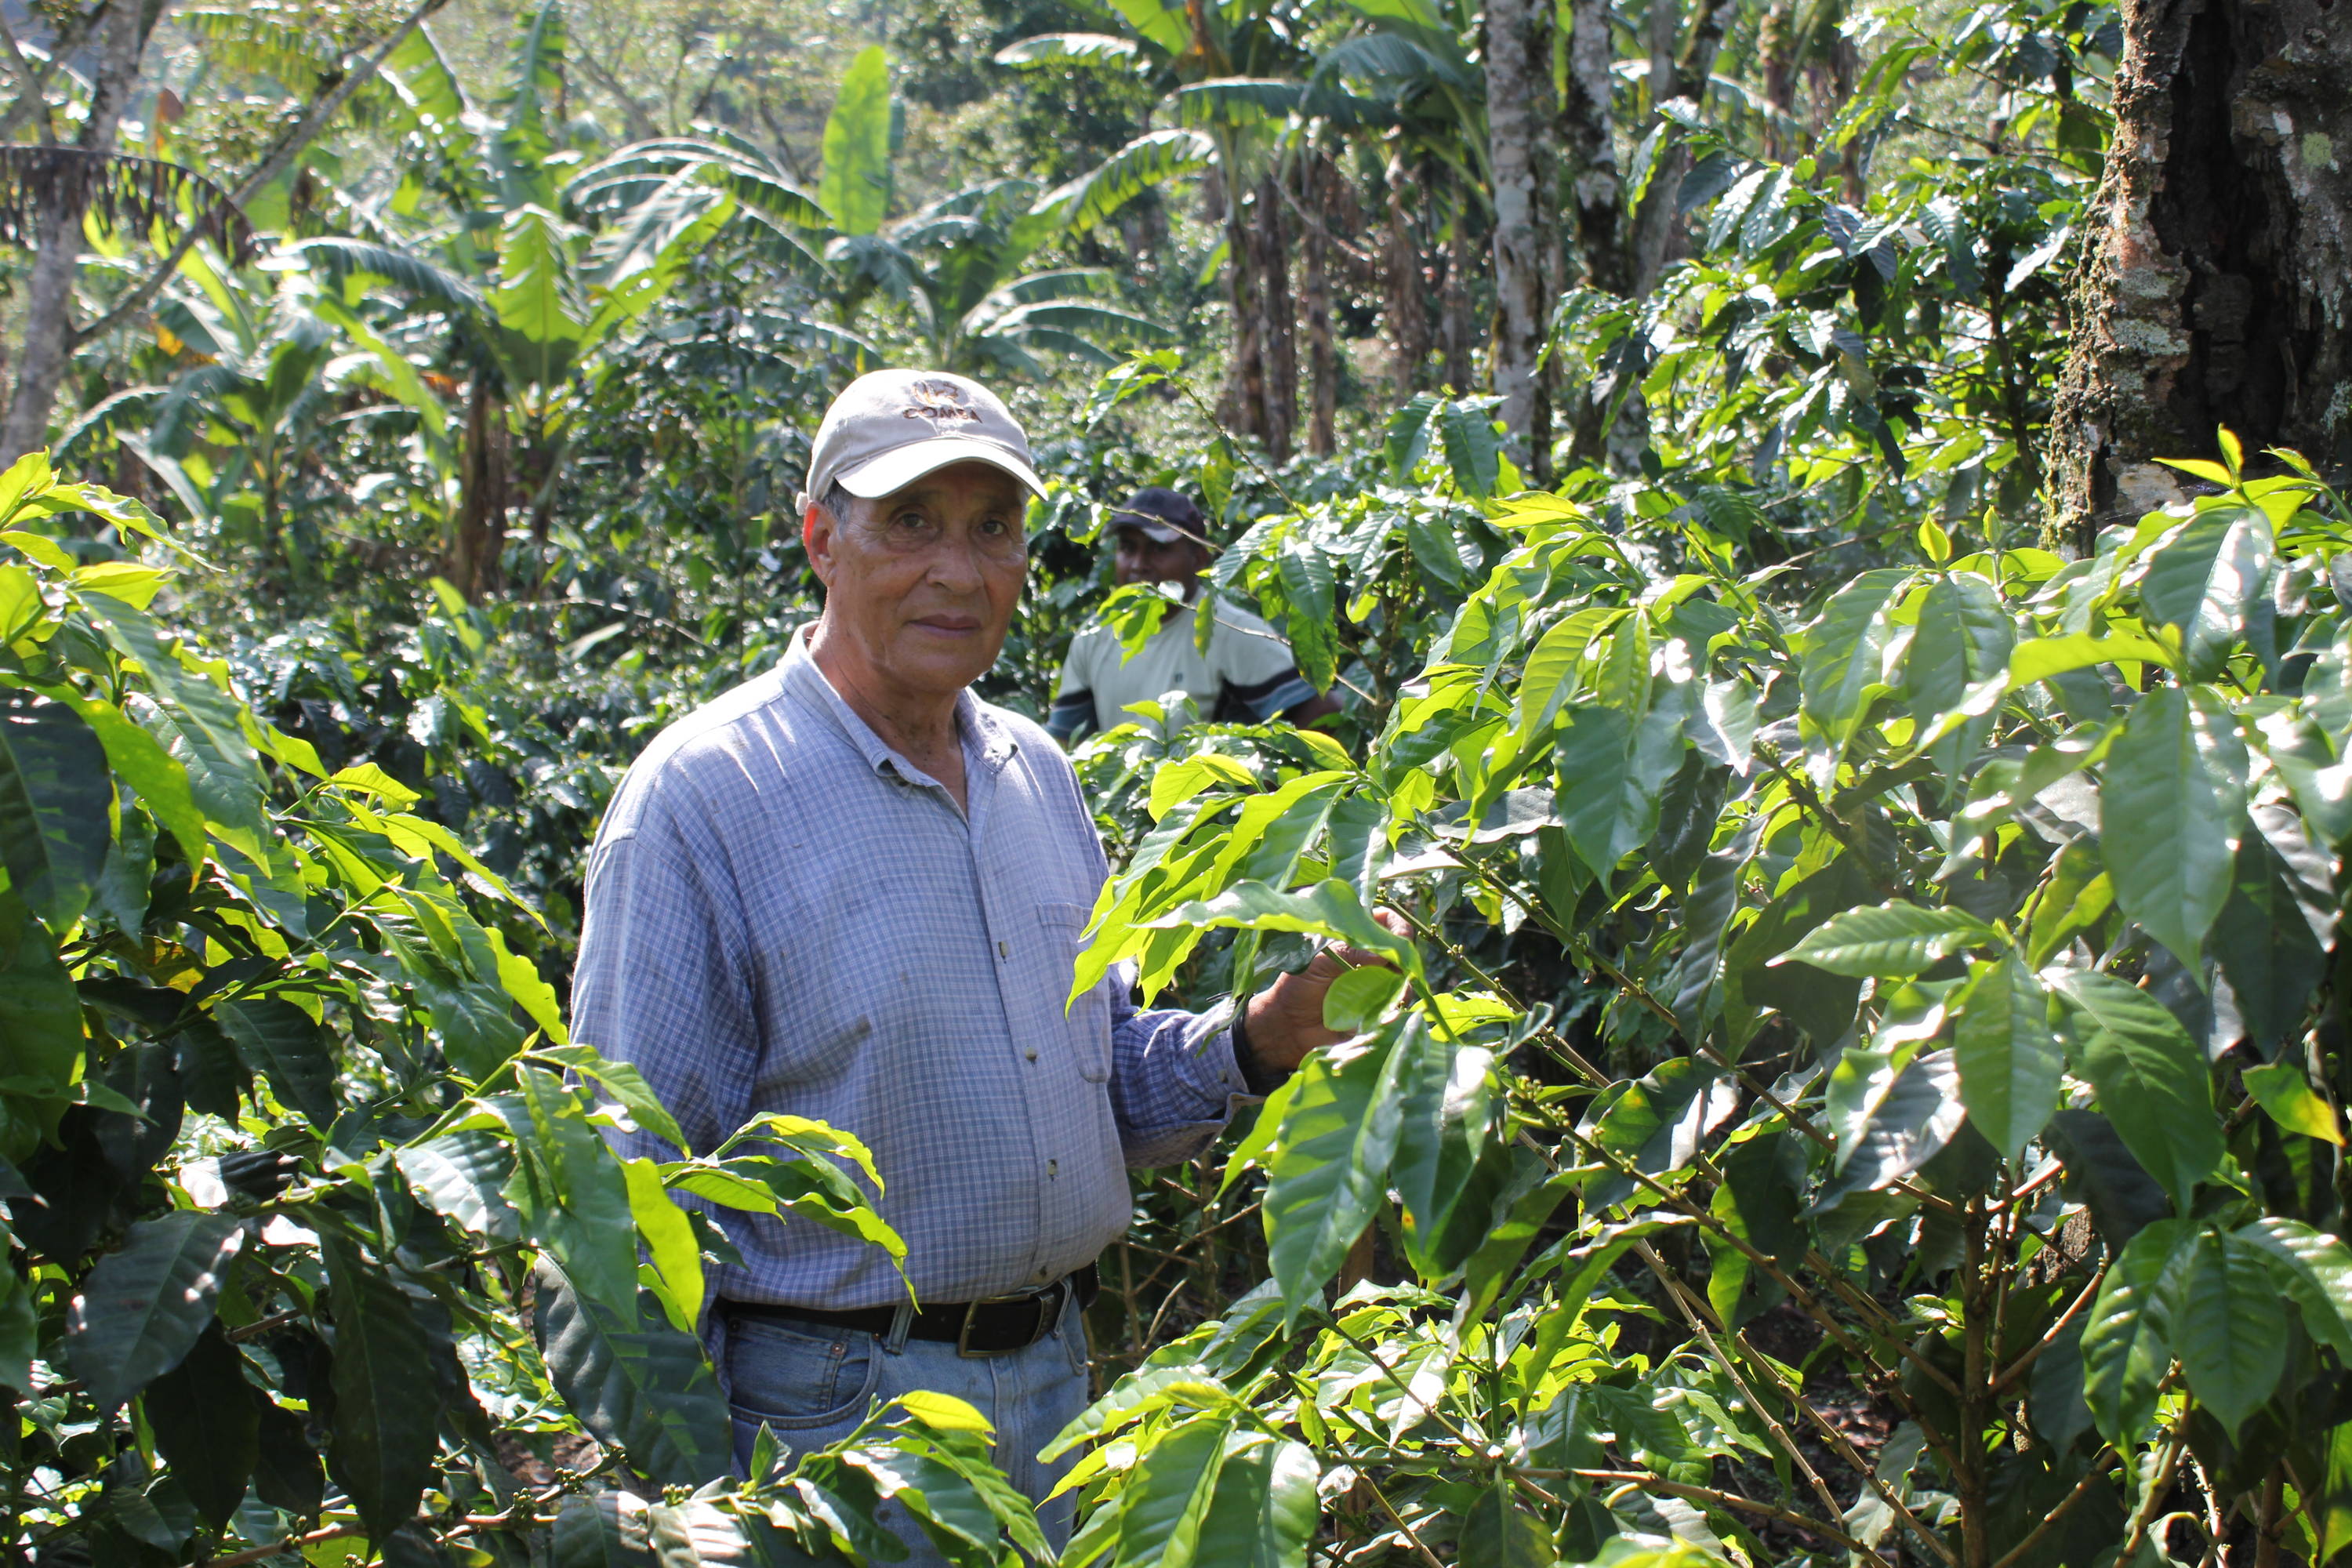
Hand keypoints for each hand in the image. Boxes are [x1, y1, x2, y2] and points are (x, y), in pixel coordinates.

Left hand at [1239, 909, 1413, 1077]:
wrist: (1289, 1028)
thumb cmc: (1298, 987)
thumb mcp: (1319, 961)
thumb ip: (1349, 951)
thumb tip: (1383, 953)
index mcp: (1355, 939)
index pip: (1387, 921)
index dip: (1397, 927)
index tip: (1400, 941)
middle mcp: (1371, 960)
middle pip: (1403, 951)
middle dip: (1405, 959)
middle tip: (1398, 972)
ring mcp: (1378, 986)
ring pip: (1407, 980)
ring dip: (1403, 985)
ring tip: (1391, 993)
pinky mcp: (1379, 1012)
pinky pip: (1399, 1007)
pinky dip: (1397, 1007)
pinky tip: (1386, 1011)